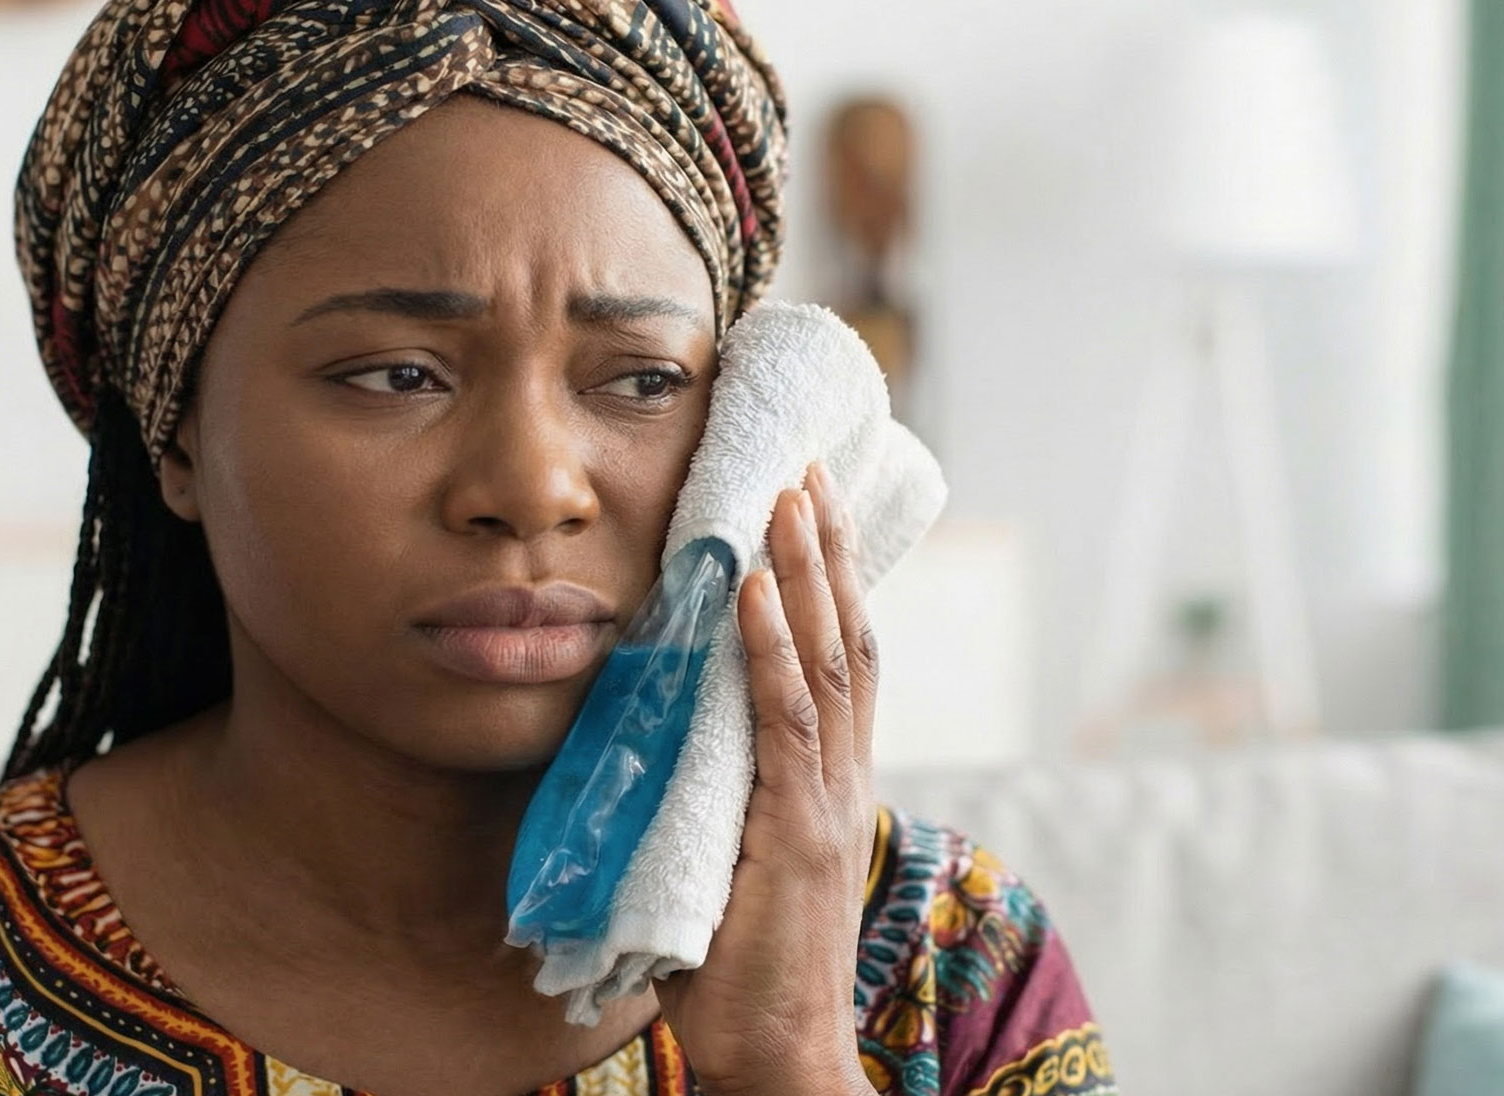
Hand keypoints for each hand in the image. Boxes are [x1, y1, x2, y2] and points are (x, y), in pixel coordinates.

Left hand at [651, 461, 880, 1095]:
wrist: (777, 1053)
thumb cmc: (739, 967)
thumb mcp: (727, 856)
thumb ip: (713, 792)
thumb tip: (657, 730)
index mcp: (828, 781)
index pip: (840, 659)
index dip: (829, 581)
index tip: (809, 507)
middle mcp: (841, 777)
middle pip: (846, 637)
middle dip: (826, 548)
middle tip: (806, 465)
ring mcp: (827, 799)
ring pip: (828, 659)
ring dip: (805, 571)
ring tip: (788, 494)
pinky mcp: (798, 828)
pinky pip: (784, 718)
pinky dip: (773, 646)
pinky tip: (758, 588)